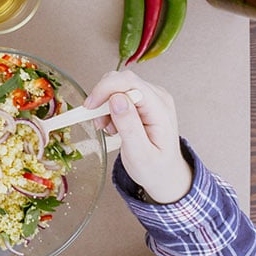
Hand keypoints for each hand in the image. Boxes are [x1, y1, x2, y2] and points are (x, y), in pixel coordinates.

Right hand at [86, 71, 191, 203]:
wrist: (166, 175)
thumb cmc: (155, 168)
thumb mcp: (140, 154)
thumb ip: (129, 126)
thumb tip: (116, 98)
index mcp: (160, 109)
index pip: (129, 83)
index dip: (105, 89)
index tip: (89, 107)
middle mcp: (158, 97)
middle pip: (121, 80)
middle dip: (103, 98)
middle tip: (99, 123)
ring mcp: (151, 97)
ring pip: (117, 86)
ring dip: (104, 105)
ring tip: (107, 128)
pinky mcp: (143, 101)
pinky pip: (118, 93)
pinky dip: (108, 108)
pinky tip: (113, 125)